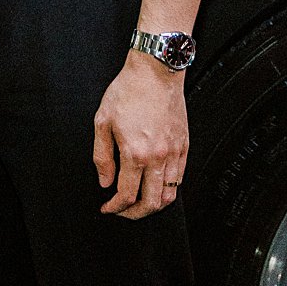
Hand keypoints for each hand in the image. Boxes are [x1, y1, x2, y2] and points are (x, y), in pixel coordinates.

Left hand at [93, 53, 189, 219]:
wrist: (156, 71)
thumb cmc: (128, 91)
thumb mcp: (103, 121)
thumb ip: (102, 156)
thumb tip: (105, 182)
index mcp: (135, 153)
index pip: (126, 195)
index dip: (115, 207)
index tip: (107, 208)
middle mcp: (158, 157)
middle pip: (151, 203)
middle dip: (134, 214)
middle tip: (122, 211)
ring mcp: (174, 153)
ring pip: (169, 195)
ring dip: (153, 205)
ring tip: (139, 202)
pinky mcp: (184, 146)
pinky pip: (180, 178)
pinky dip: (168, 189)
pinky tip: (155, 185)